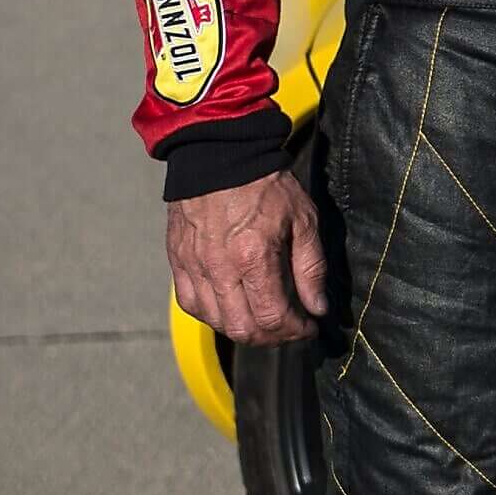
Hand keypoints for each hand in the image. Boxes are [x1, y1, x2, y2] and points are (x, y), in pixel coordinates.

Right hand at [168, 172, 328, 345]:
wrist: (220, 156)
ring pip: (215, 322)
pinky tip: (233, 307)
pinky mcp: (178, 262)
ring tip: (264, 319)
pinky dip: (214, 315)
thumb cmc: (267, 186)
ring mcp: (193, 267)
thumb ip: (311, 268)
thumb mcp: (303, 220)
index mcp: (253, 257)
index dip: (295, 330)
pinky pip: (191, 304)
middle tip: (289, 328)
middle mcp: (219, 268)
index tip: (309, 327)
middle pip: (242, 328)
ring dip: (243, 330)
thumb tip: (317, 309)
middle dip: (272, 337)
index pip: (272, 316)